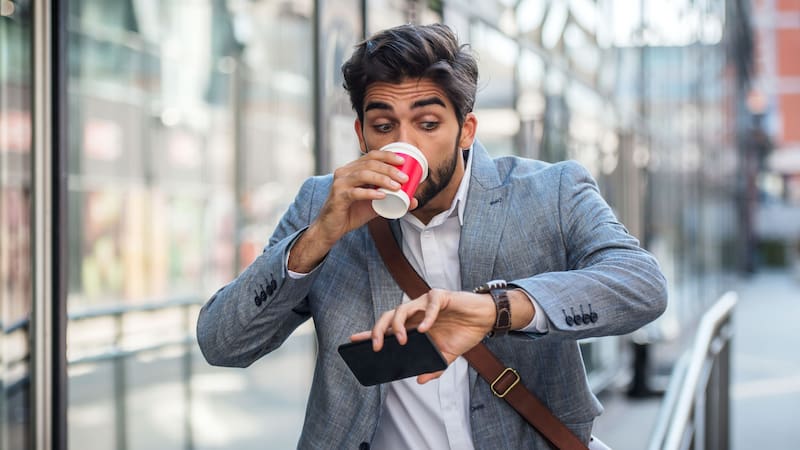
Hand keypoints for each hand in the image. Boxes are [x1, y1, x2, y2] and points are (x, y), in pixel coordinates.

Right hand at [288, 150, 416, 271]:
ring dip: (382, 179)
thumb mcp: (375, 205)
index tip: (403, 162)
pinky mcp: (338, 196)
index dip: (387, 156)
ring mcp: (340, 183)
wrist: (331, 228)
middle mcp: (345, 172)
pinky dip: (370, 193)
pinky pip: (356, 192)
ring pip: (363, 174)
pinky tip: (382, 196)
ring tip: (397, 187)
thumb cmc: (352, 213)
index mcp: (353, 169)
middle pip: (369, 163)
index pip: (371, 155)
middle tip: (404, 178)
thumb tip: (414, 201)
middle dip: (389, 169)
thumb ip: (391, 200)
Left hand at [350, 289, 494, 383]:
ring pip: (403, 308)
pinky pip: (430, 304)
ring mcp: (426, 303)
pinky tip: (425, 329)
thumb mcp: (447, 355)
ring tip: (401, 340)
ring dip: (399, 324)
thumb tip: (421, 380)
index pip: (387, 328)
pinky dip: (427, 316)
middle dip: (378, 330)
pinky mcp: (441, 297)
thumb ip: (433, 367)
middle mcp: (416, 312)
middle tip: (375, 346)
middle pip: (388, 316)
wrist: (485, 319)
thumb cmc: (463, 333)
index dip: (370, 333)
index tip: (353, 341)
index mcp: (414, 326)